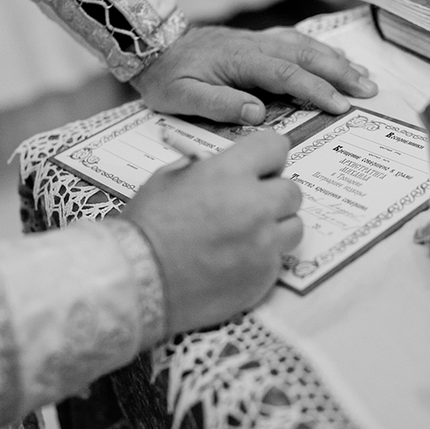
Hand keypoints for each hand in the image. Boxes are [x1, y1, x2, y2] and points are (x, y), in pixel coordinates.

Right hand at [121, 131, 302, 332]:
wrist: (136, 281)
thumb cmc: (145, 228)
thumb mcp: (166, 180)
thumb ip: (204, 169)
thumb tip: (221, 167)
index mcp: (230, 173)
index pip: (276, 147)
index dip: (269, 157)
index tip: (262, 167)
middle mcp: (255, 204)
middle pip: (292, 190)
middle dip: (273, 196)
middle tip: (250, 206)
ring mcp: (264, 242)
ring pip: (294, 226)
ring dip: (276, 227)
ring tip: (247, 236)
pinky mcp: (266, 275)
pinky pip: (279, 259)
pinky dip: (263, 259)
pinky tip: (236, 262)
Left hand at [130, 25, 377, 123]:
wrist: (153, 49)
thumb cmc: (167, 78)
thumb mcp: (181, 97)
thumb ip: (218, 104)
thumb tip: (257, 111)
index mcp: (240, 60)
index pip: (287, 74)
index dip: (317, 90)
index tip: (341, 105)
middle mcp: (254, 46)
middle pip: (305, 56)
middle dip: (340, 73)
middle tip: (369, 90)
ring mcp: (257, 41)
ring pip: (304, 46)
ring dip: (336, 60)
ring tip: (363, 75)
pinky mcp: (256, 42)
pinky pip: (294, 42)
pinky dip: (319, 50)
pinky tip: (335, 58)